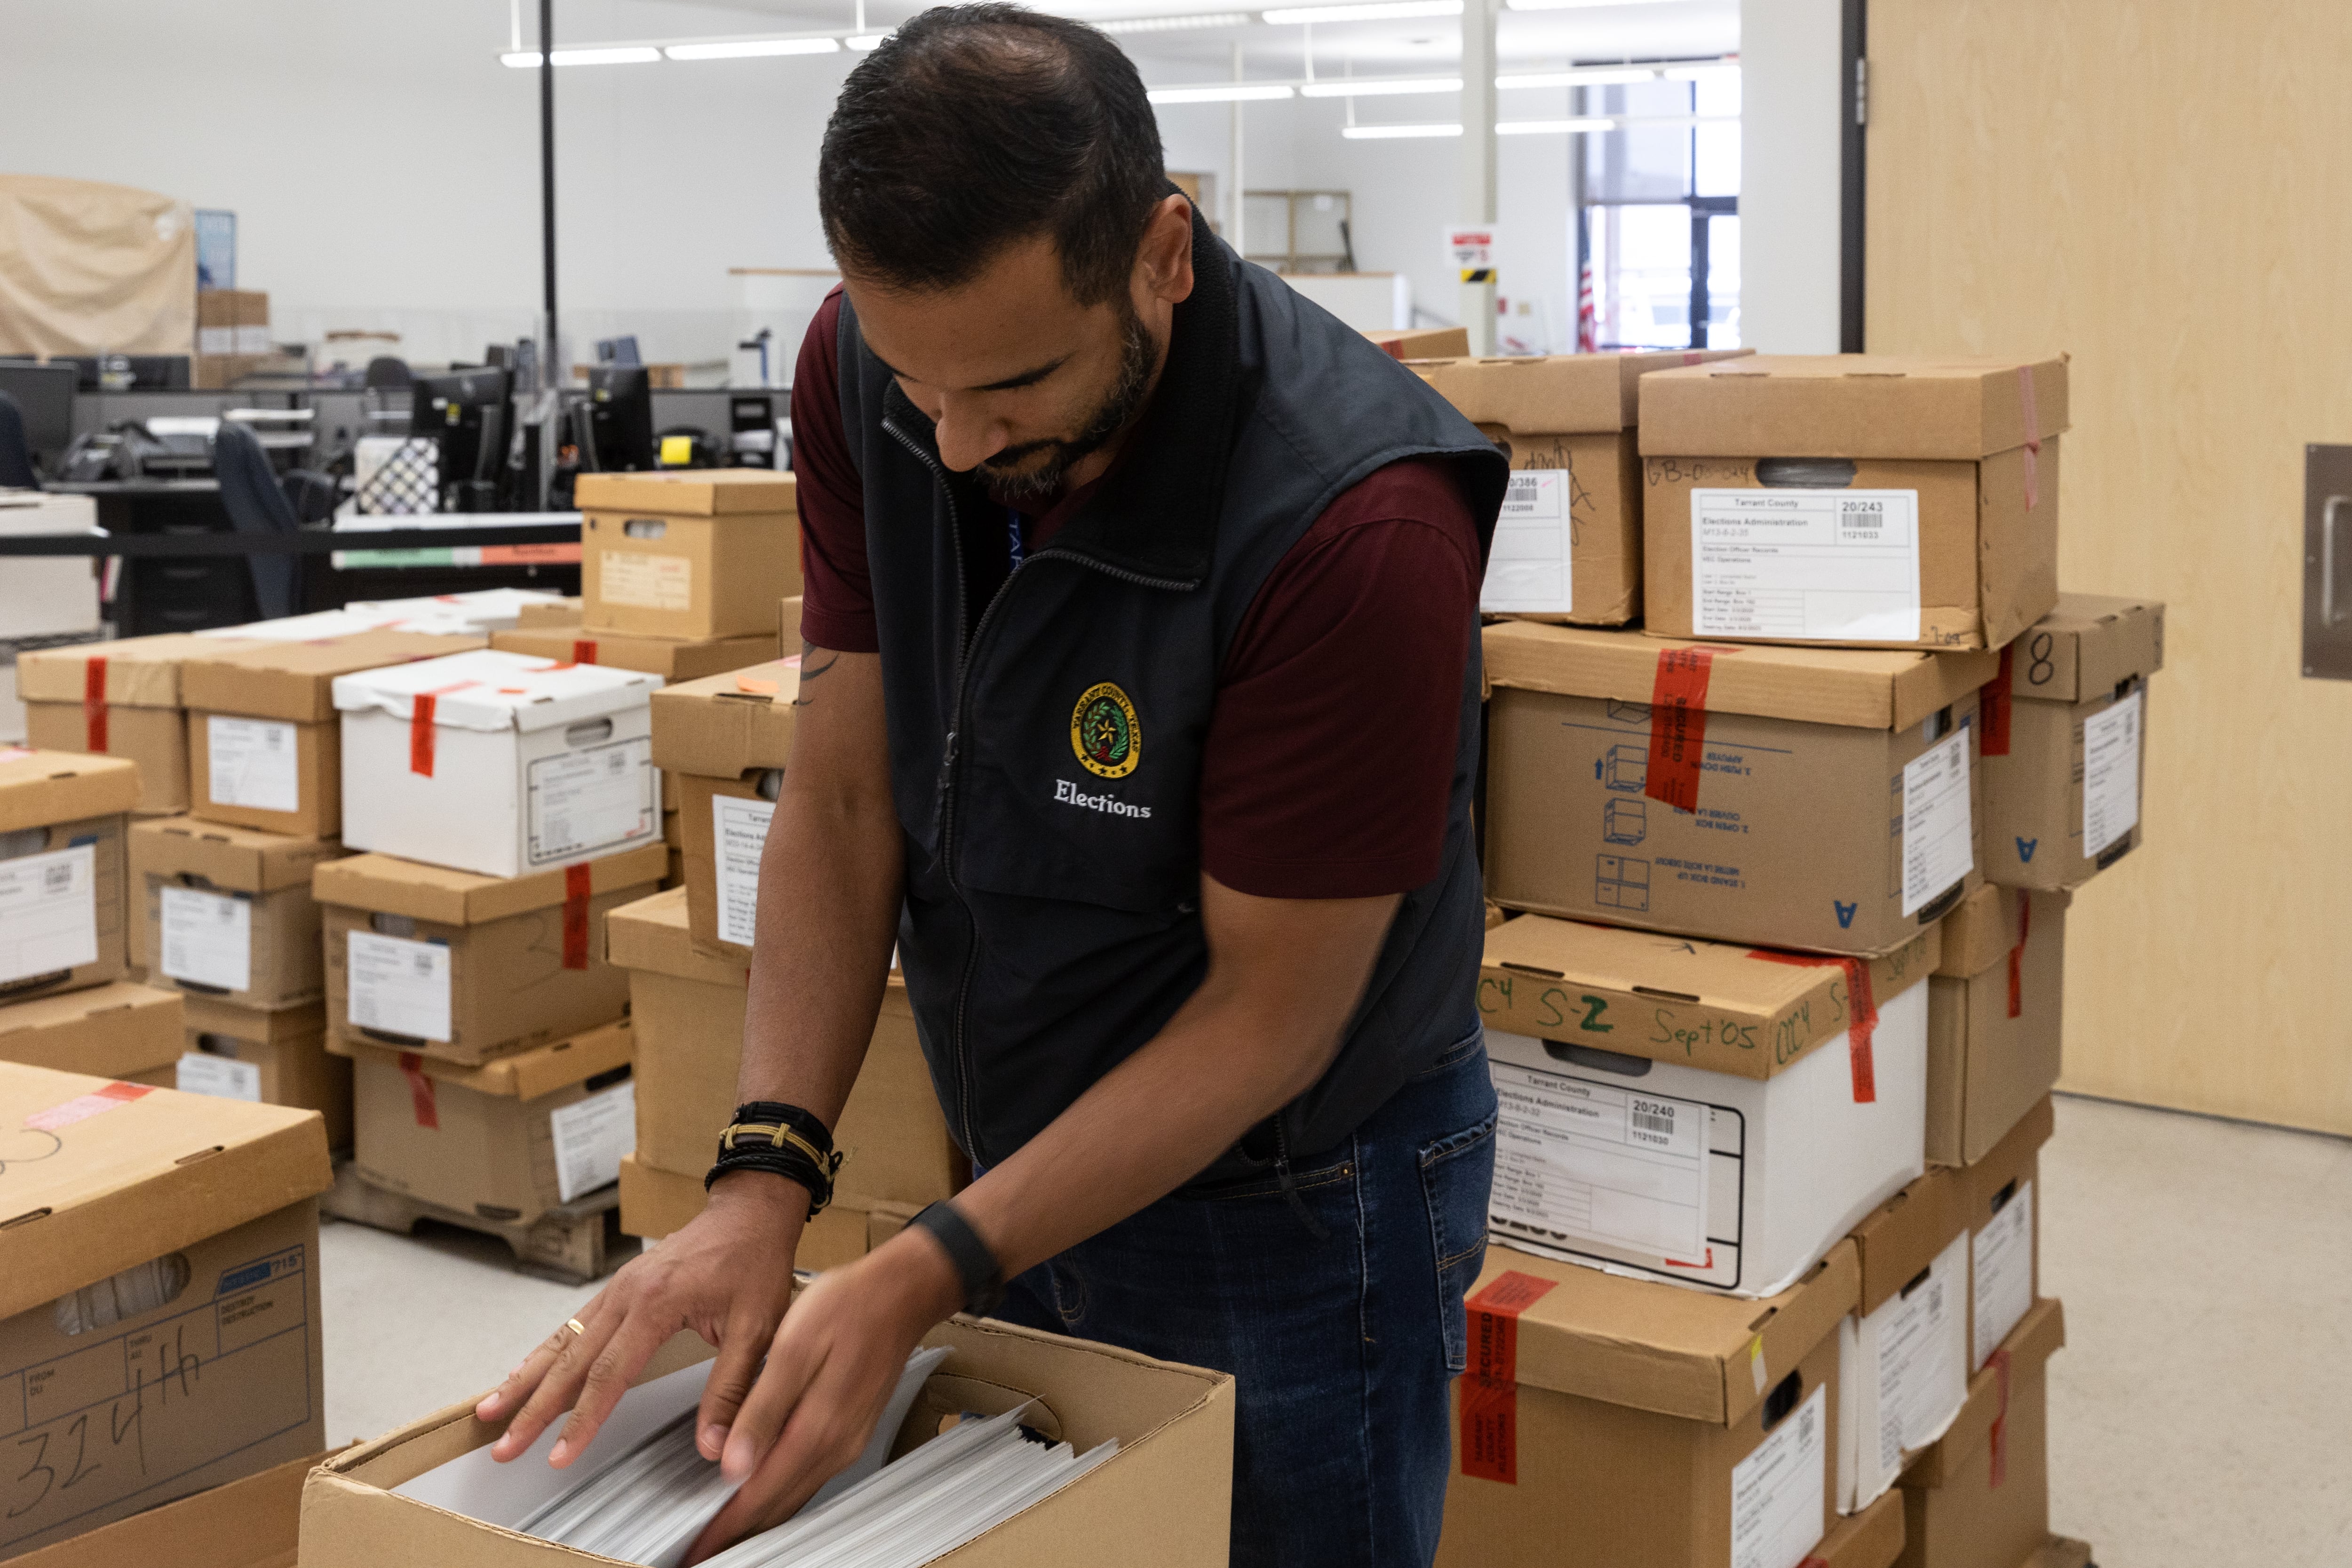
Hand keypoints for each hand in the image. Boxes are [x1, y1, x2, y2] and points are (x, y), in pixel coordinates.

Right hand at [476, 1172, 806, 1468]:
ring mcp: (617, 1288)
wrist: (750, 1212)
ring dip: (526, 1379)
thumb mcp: (757, 1328)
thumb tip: (715, 1446)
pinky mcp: (618, 1287)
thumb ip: (732, 1388)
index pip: (609, 1375)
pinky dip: (544, 1351)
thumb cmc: (755, 1264)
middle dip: (533, 1408)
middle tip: (502, 1446)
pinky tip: (524, 1372)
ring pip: (562, 1340)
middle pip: (571, 1361)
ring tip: (490, 1411)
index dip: (581, 1420)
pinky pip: (573, 1324)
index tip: (558, 1456)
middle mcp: (625, 1294)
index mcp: (656, 1305)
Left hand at [682, 1229, 962, 1564]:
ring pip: (795, 1494)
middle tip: (702, 1549)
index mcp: (817, 1428)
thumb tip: (733, 1465)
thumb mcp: (794, 1348)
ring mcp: (847, 1440)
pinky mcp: (851, 1429)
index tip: (696, 1549)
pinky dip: (781, 1493)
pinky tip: (763, 1487)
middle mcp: (835, 1445)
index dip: (724, 1526)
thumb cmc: (848, 1307)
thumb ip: (762, 1410)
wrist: (902, 1293)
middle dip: (738, 1532)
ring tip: (724, 1528)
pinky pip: (810, 1476)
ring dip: (759, 1516)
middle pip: (778, 1505)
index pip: (760, 1495)